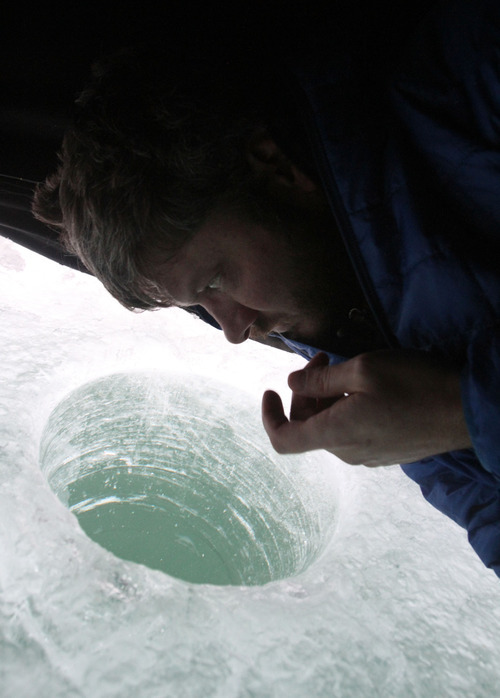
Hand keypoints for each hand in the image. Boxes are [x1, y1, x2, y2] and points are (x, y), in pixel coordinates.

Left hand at [262, 350, 471, 465]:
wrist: (468, 410)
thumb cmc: (415, 385)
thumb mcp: (363, 370)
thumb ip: (320, 379)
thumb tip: (293, 382)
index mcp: (336, 434)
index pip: (283, 440)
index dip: (269, 416)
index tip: (270, 390)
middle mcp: (348, 452)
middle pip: (308, 426)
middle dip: (305, 392)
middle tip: (321, 359)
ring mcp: (369, 456)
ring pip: (331, 427)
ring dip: (327, 398)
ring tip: (345, 368)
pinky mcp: (387, 452)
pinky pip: (353, 432)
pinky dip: (346, 408)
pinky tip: (365, 387)